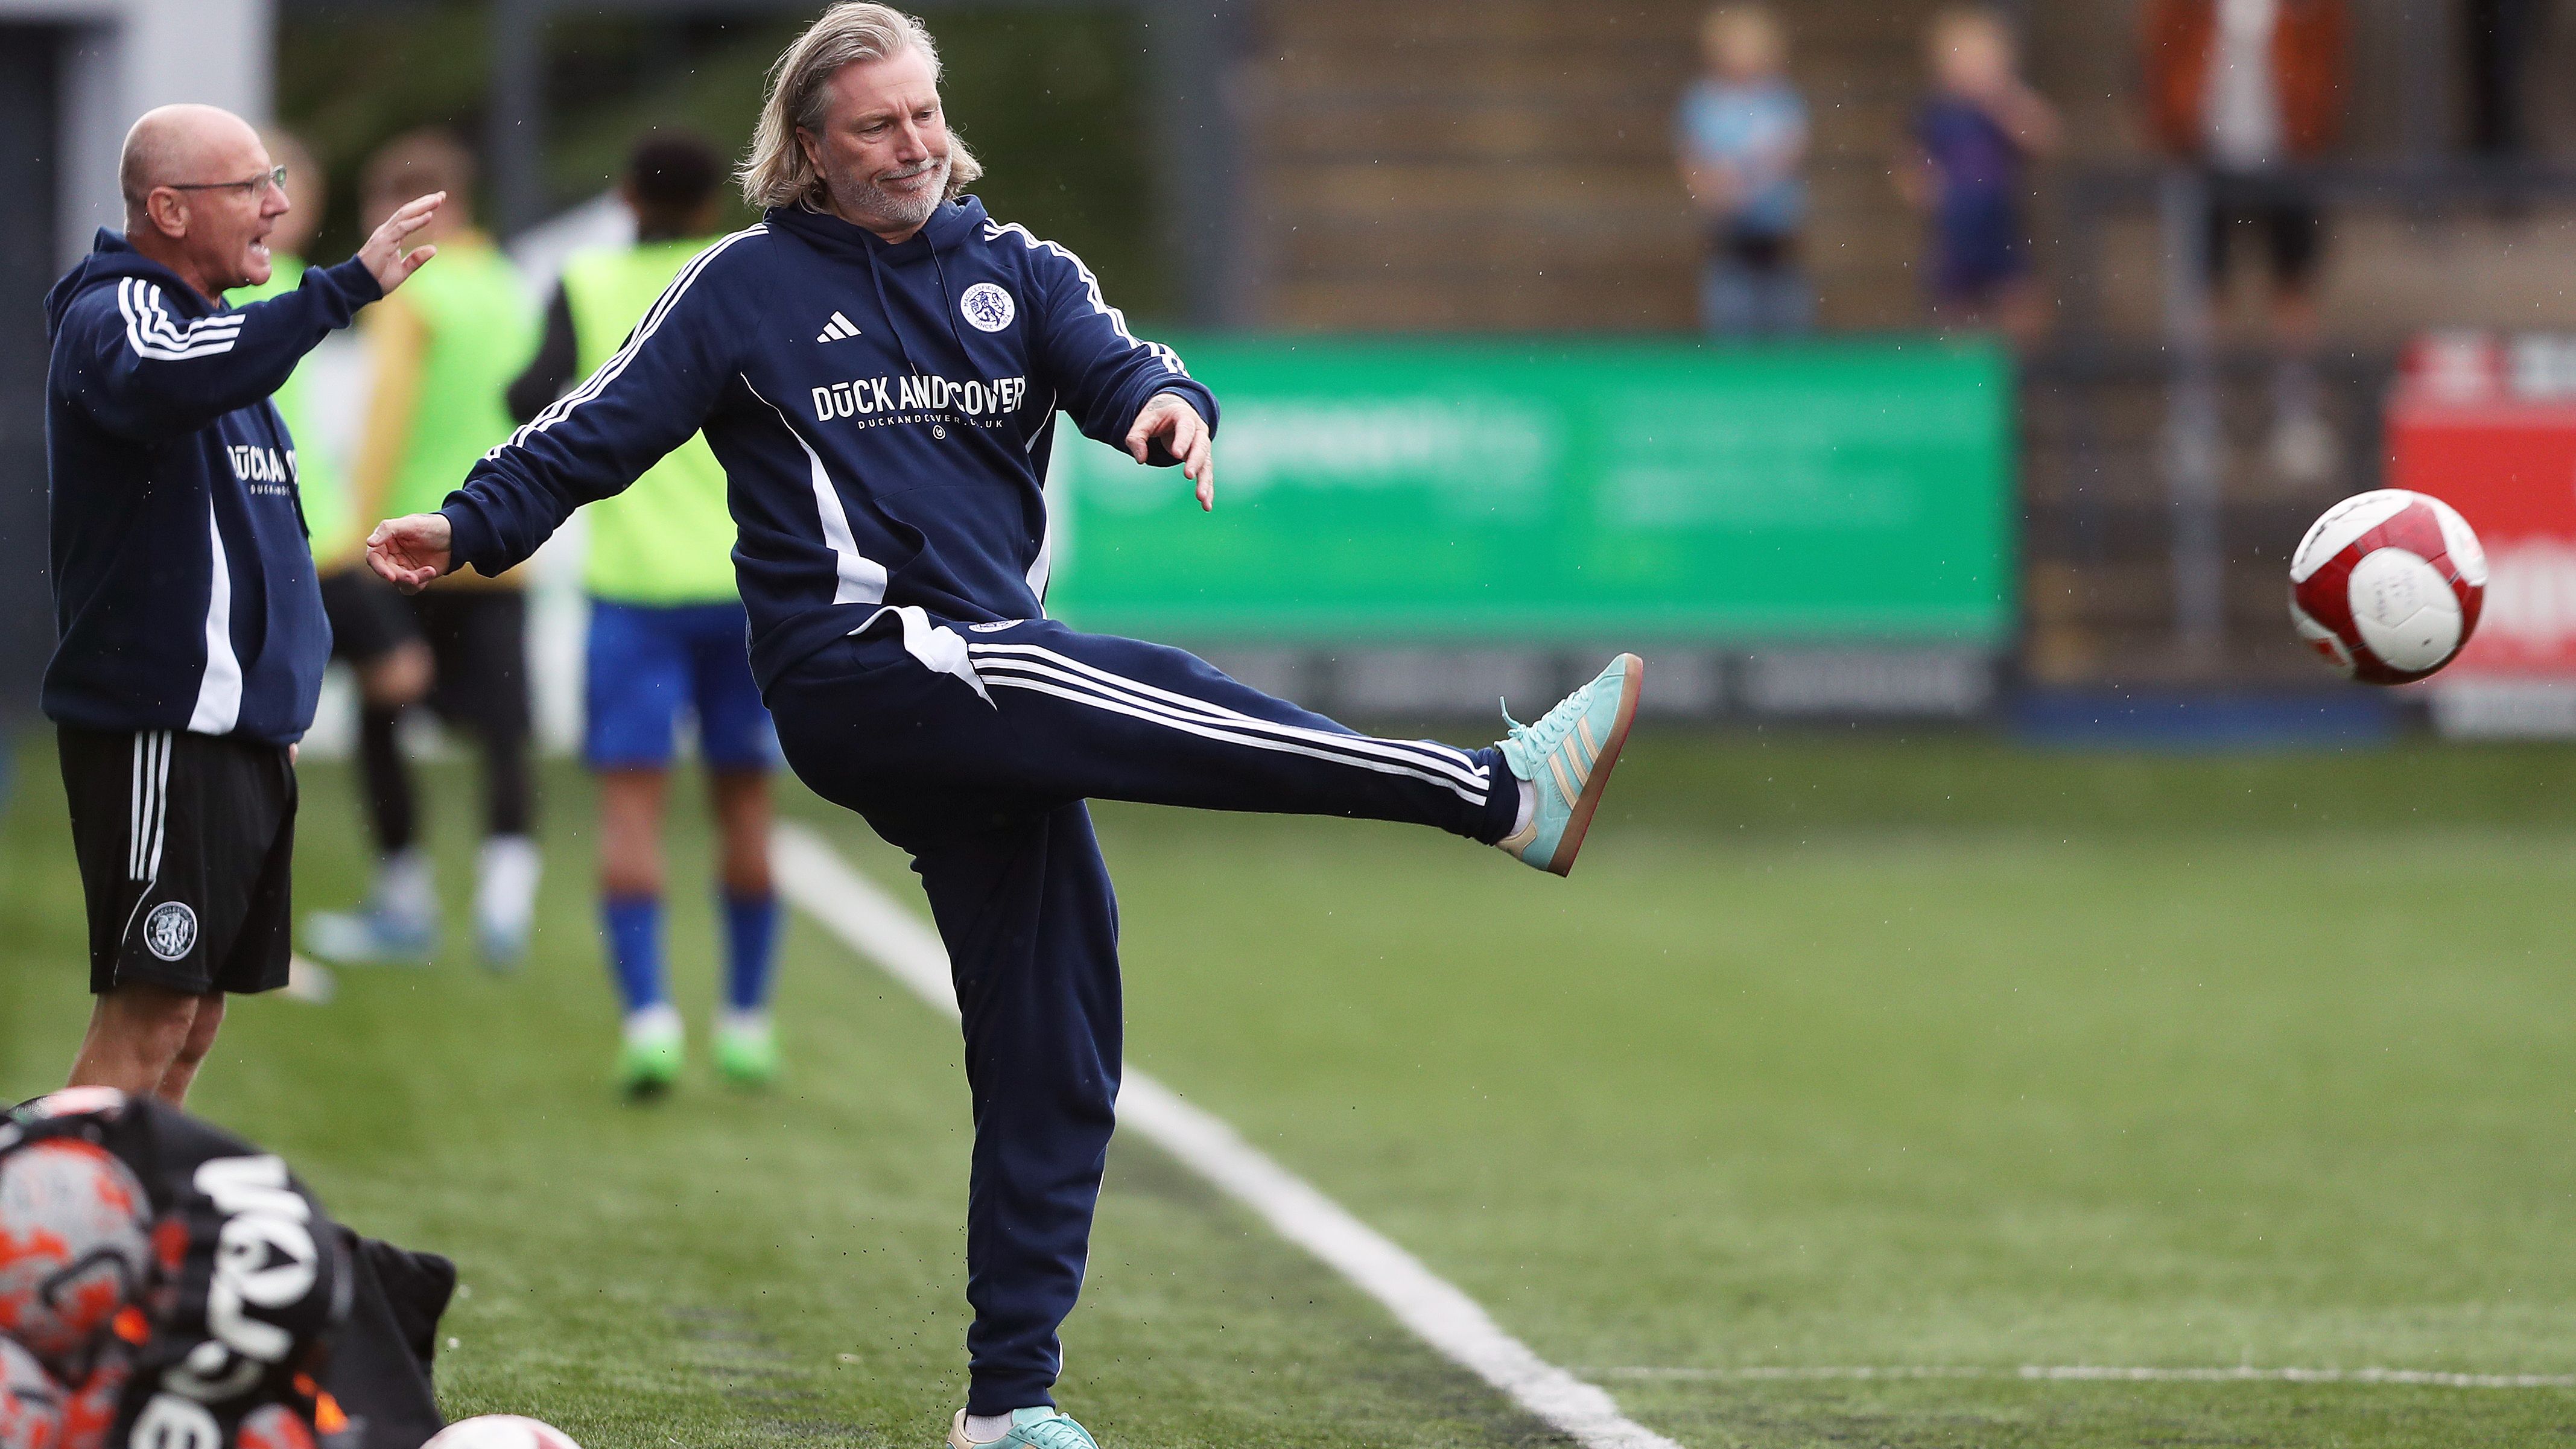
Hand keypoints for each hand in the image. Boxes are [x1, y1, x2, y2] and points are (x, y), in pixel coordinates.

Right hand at [358, 192, 444, 294]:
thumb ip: (416, 259)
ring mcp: (384, 235)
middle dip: (425, 202)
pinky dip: (416, 221)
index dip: (423, 208)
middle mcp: (387, 231)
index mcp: (391, 236)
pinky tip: (428, 216)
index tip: (439, 201)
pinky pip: (402, 228)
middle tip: (442, 195)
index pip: (409, 217)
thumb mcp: (402, 270)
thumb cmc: (377, 279)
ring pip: (405, 215)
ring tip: (438, 200)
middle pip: (407, 211)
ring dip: (422, 206)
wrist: (359, 287)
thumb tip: (434, 249)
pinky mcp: (383, 242)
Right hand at [366, 513, 452, 592]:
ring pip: (400, 582)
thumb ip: (388, 530)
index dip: (379, 568)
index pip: (373, 558)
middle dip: (401, 577)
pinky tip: (432, 571)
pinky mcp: (415, 575)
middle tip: (415, 579)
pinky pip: (412, 587)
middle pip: (387, 573)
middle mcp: (391, 556)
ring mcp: (403, 567)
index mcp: (385, 541)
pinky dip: (421, 582)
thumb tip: (369, 543)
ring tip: (430, 571)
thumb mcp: (411, 524)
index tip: (391, 576)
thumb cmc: (432, 525)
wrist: (455, 536)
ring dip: (413, 580)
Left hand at [1124, 392, 1215, 510]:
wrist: (1172, 410)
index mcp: (1185, 417)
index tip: (1177, 455)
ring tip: (1202, 499)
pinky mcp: (1202, 459)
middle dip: (1195, 461)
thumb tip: (1141, 460)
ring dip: (1205, 482)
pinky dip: (1207, 489)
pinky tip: (1206, 505)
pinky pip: (1206, 474)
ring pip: (1207, 464)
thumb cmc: (1157, 416)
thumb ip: (1137, 437)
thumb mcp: (1143, 421)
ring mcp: (1202, 446)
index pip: (1186, 428)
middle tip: (1188, 475)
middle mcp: (1199, 431)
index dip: (1183, 441)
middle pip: (1201, 447)